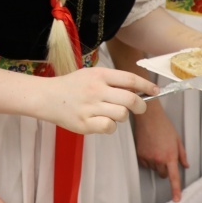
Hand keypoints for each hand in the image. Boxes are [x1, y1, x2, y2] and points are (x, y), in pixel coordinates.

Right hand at [43, 67, 157, 134]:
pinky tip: (102, 122)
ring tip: (112, 113)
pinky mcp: (84, 123)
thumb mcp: (90, 75)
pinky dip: (110, 126)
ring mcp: (90, 107)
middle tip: (140, 108)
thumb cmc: (71, 86)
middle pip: (130, 99)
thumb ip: (112, 80)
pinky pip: (109, 127)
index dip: (146, 85)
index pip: (130, 78)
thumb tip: (136, 88)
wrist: (46, 97)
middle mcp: (96, 89)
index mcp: (99, 75)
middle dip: (141, 106)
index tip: (155, 90)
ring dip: (122, 116)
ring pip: (122, 114)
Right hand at [133, 100, 187, 200]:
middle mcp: (159, 159)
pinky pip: (145, 164)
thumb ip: (182, 155)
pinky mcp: (140, 155)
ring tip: (156, 148)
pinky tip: (149, 148)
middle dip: (165, 169)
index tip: (176, 200)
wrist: (149, 118)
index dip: (175, 190)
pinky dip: (147, 160)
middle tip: (164, 156)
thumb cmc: (164, 127)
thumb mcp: (177, 140)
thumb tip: (186, 166)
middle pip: (163, 174)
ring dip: (156, 163)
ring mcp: (148, 158)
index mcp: (170, 156)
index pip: (174, 177)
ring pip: (153, 169)